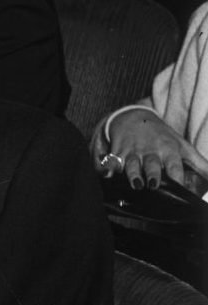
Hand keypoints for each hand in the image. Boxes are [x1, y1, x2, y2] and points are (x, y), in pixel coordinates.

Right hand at [93, 108, 207, 189]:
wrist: (135, 118)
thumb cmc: (162, 137)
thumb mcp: (182, 146)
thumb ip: (200, 164)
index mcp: (169, 150)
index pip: (174, 164)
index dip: (176, 175)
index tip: (178, 185)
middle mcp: (151, 150)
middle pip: (152, 164)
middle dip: (152, 174)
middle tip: (153, 185)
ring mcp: (133, 151)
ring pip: (132, 163)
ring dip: (132, 173)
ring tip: (135, 183)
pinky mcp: (117, 151)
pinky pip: (111, 161)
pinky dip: (107, 168)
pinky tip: (107, 175)